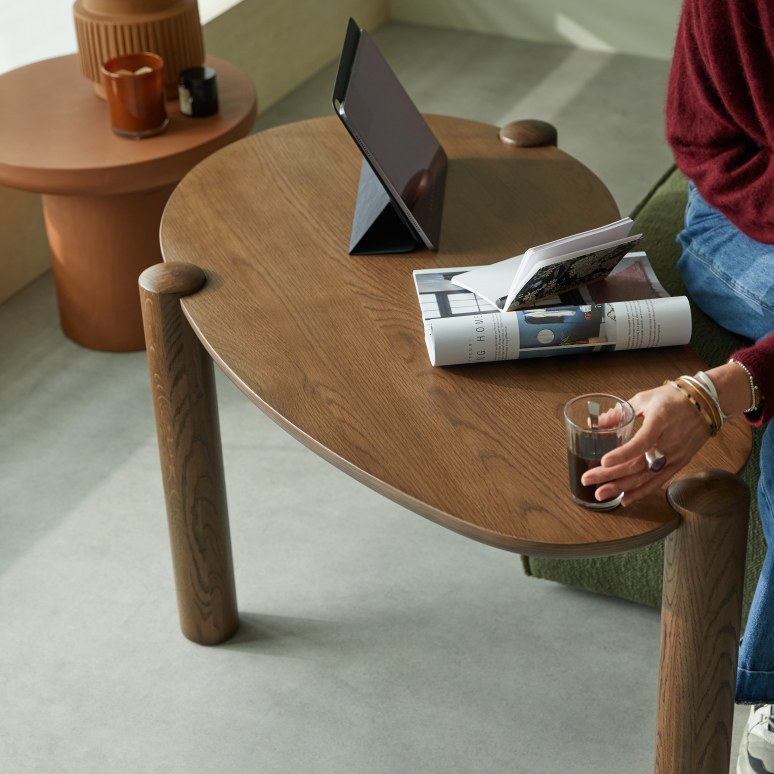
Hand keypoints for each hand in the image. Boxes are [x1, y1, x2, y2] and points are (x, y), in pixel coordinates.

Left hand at [580, 382, 711, 505]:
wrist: (706, 403)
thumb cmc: (673, 398)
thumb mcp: (644, 398)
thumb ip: (620, 413)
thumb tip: (596, 424)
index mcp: (660, 420)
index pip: (642, 441)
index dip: (623, 453)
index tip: (604, 462)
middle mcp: (670, 441)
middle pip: (638, 464)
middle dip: (610, 474)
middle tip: (588, 480)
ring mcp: (676, 455)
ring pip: (646, 476)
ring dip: (622, 487)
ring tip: (600, 494)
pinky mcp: (680, 463)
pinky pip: (659, 481)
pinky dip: (641, 491)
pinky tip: (625, 499)